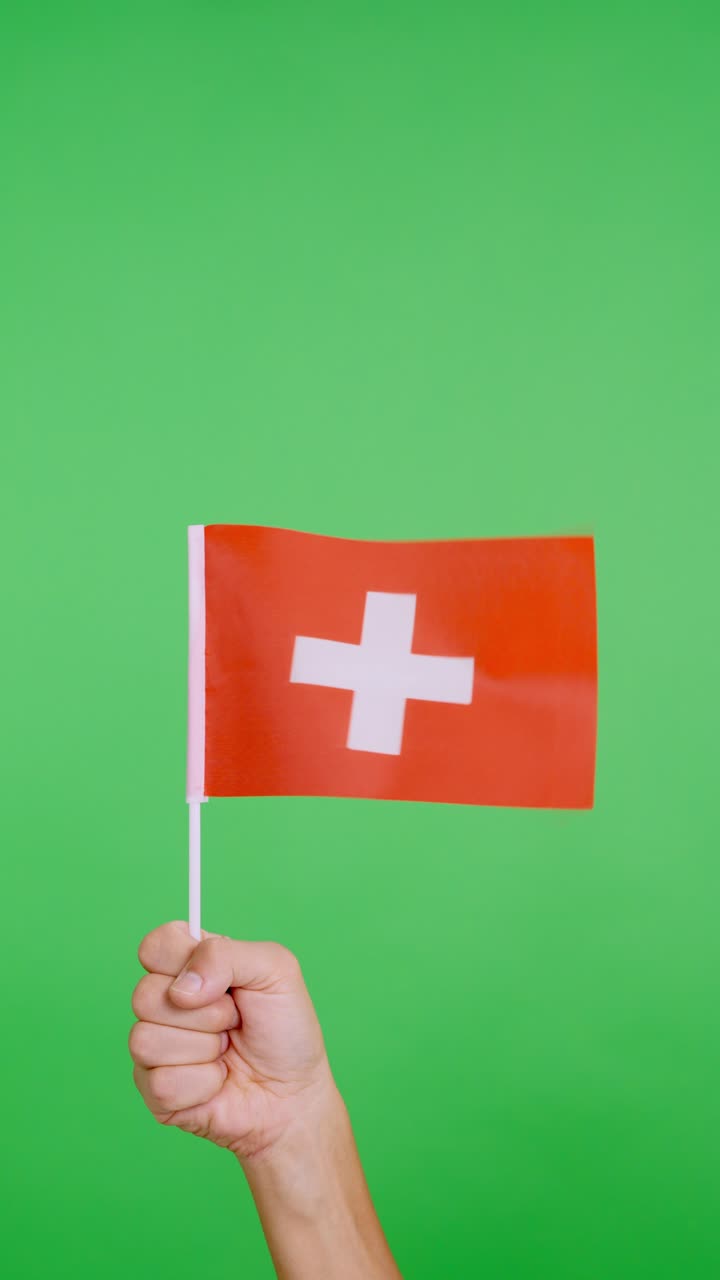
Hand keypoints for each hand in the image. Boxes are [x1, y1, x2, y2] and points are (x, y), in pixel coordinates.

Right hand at [130, 921, 334, 1160]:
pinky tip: (218, 1082)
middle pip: (143, 995)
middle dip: (204, 1013)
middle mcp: (166, 1002)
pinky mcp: (155, 1092)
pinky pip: (160, 1083)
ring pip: (145, 1041)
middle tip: (234, 1021)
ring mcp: (156, 1047)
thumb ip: (226, 955)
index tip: (219, 981)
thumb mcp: (275, 971)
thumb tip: (181, 988)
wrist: (294, 1095)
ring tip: (226, 1051)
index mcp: (191, 965)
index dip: (181, 961)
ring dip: (203, 1050)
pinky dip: (202, 1083)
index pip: (155, 946)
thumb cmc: (287, 1030)